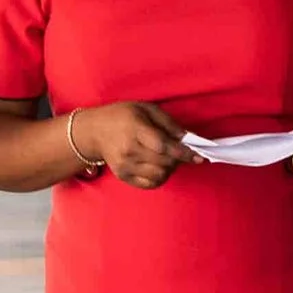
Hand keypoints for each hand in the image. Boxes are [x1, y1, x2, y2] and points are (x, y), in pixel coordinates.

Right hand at [74, 102, 193, 188]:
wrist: (94, 131)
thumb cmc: (122, 116)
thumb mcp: (146, 109)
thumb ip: (168, 123)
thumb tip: (188, 138)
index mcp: (135, 130)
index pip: (163, 146)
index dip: (183, 153)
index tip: (199, 156)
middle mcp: (128, 150)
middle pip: (164, 163)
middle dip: (178, 159)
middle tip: (181, 152)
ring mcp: (125, 166)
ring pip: (159, 175)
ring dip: (170, 169)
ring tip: (167, 158)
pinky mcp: (123, 176)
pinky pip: (150, 184)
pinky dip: (160, 177)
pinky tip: (159, 167)